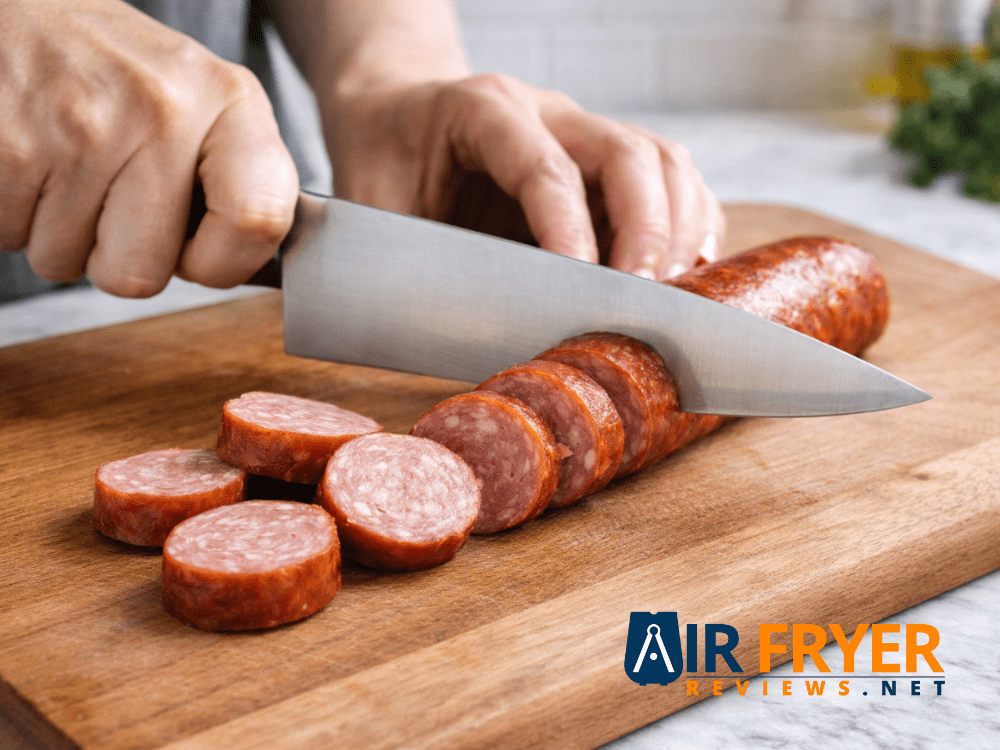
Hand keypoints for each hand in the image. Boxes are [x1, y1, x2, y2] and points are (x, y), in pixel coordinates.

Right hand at [0, 0, 297, 296]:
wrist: (22, 10)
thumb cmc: (121, 73)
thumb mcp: (203, 103)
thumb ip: (239, 181)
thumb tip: (251, 266)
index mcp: (228, 99)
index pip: (259, 220)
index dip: (225, 264)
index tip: (203, 256)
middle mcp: (161, 110)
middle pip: (143, 275)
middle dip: (121, 260)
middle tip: (115, 203)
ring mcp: (81, 129)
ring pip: (66, 264)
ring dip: (63, 236)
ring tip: (69, 171)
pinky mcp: (12, 147)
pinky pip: (13, 238)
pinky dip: (16, 217)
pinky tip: (35, 165)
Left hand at [323, 73, 724, 279]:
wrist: (397, 115)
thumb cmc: (382, 163)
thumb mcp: (370, 206)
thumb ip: (405, 257)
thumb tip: (454, 334)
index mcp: (482, 110)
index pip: (544, 167)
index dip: (569, 232)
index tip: (580, 291)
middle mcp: (546, 111)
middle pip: (627, 153)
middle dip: (646, 231)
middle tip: (639, 300)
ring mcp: (582, 130)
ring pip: (661, 161)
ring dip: (678, 229)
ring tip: (671, 296)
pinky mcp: (602, 160)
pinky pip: (668, 180)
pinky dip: (688, 226)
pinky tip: (683, 273)